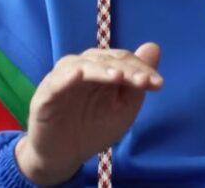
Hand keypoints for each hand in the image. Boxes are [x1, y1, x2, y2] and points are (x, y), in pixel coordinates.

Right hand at [16, 42, 163, 185]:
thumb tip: (154, 47)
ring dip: (101, 70)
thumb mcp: (123, 109)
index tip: (158, 84)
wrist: (63, 156)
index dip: (141, 68)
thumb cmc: (94, 128)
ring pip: (82, 65)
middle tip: (144, 82)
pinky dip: (66, 78)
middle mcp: (82, 67)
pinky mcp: (45, 95)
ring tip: (118, 77)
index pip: (124, 59)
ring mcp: (62, 79)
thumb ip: (137, 81)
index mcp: (101, 67)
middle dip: (127, 70)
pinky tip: (78, 75)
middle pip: (106, 60)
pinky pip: (56, 83)